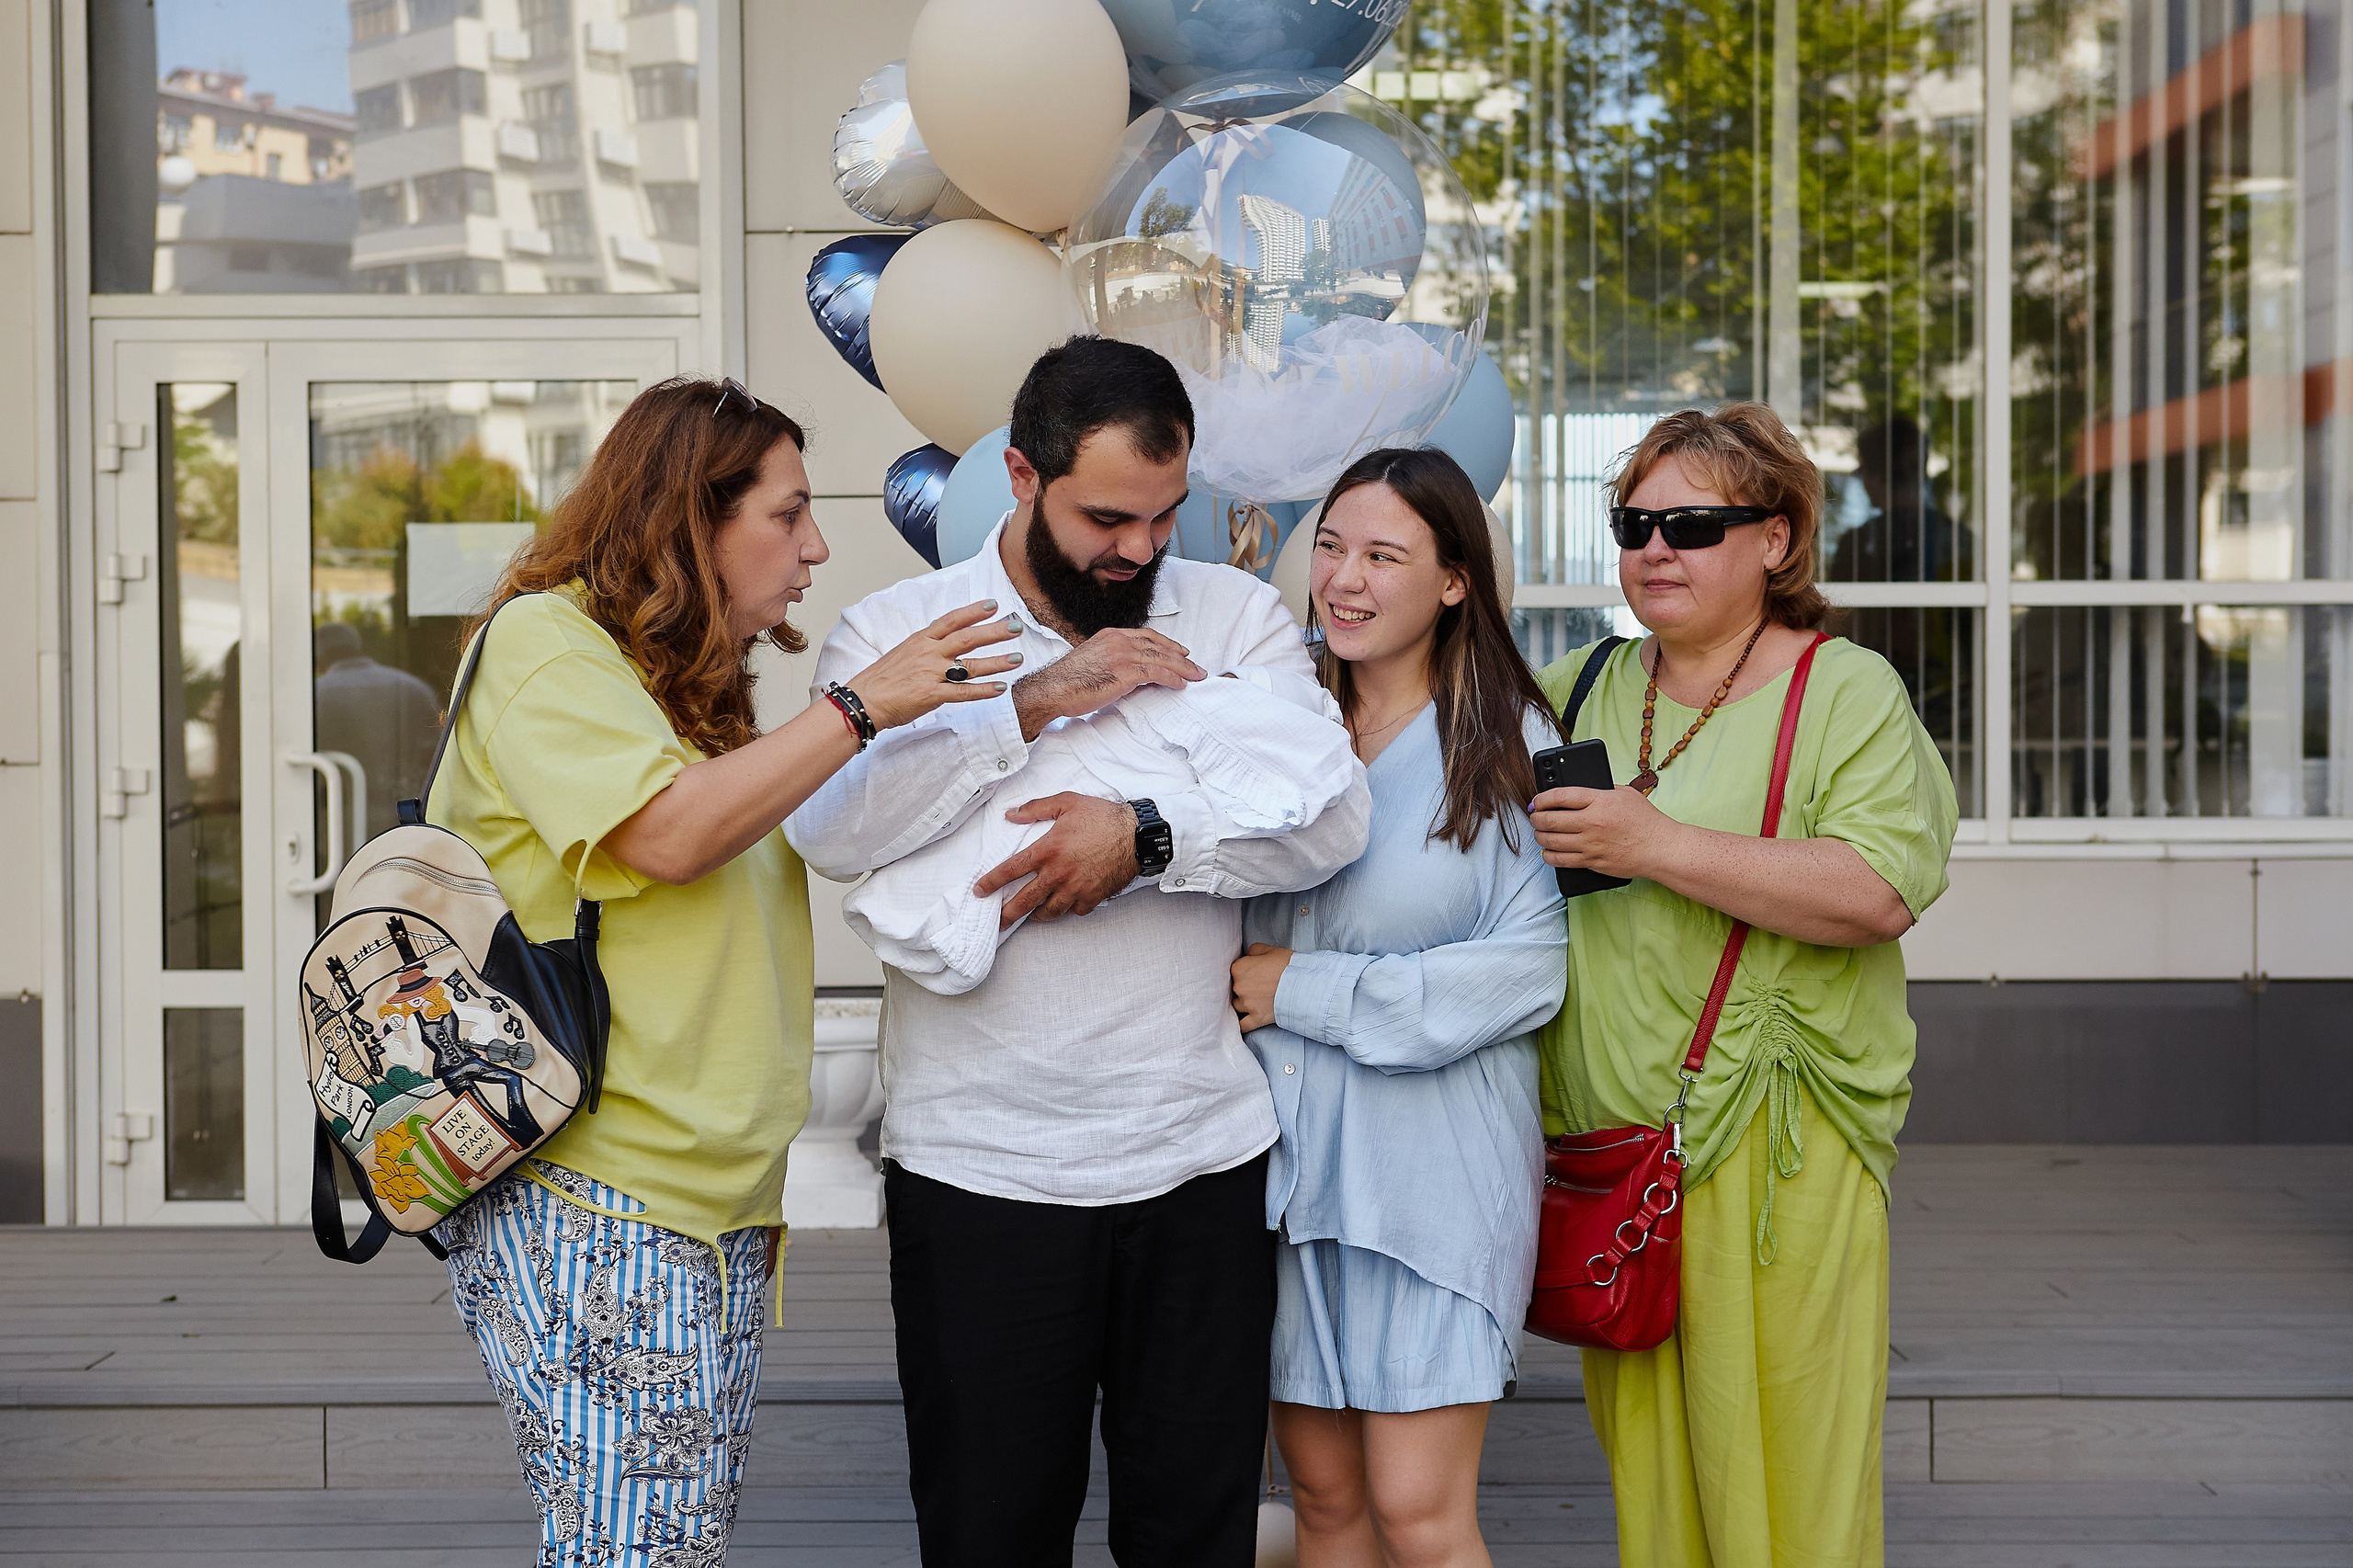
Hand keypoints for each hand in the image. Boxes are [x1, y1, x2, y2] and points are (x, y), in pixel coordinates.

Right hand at [841, 602, 1024, 730]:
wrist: (862, 700)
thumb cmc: (881, 679)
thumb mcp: (903, 652)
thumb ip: (926, 646)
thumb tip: (945, 643)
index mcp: (920, 640)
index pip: (951, 620)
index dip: (973, 611)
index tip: (993, 605)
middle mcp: (928, 653)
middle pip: (967, 638)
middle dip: (994, 631)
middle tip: (1016, 626)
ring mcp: (931, 674)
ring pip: (970, 665)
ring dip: (996, 661)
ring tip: (1017, 657)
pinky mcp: (932, 695)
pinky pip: (963, 692)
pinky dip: (983, 690)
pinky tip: (1000, 687)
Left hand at [974, 795, 1140, 926]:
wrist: (1137, 835)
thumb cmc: (1103, 817)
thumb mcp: (1067, 803)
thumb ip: (1036, 808)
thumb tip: (1012, 814)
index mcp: (1048, 850)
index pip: (1012, 869)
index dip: (992, 881)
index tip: (980, 891)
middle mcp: (1059, 874)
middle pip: (1025, 900)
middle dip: (1008, 914)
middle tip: (998, 922)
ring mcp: (1076, 888)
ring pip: (1050, 911)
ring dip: (1037, 915)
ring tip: (1030, 916)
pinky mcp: (1093, 897)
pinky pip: (1075, 911)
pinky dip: (1068, 910)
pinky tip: (1065, 905)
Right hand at [1012, 627, 1204, 740]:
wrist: (1053, 689)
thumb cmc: (1068, 681)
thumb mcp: (1094, 662)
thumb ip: (1115, 662)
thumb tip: (1135, 675)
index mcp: (1110, 635)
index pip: (1147, 636)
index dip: (1167, 643)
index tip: (1180, 651)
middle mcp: (1118, 641)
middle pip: (1158, 646)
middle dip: (1181, 657)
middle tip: (1196, 666)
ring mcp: (1122, 655)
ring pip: (1161, 658)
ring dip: (1182, 668)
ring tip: (1196, 676)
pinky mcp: (1124, 672)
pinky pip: (1156, 673)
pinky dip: (1172, 678)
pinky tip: (1180, 684)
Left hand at [1230, 943, 1290, 1032]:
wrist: (1303, 985)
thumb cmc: (1288, 966)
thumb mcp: (1271, 950)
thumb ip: (1255, 951)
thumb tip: (1250, 955)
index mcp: (1240, 968)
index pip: (1235, 969)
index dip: (1245, 970)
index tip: (1255, 972)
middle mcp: (1239, 986)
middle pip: (1234, 988)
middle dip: (1245, 986)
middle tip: (1259, 985)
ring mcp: (1247, 1004)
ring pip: (1238, 1005)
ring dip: (1245, 1003)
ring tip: (1257, 1000)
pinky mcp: (1256, 1018)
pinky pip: (1243, 1025)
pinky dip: (1241, 1024)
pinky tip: (1242, 1023)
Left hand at [1528, 784, 1683, 880]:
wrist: (1661, 848)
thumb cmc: (1647, 821)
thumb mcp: (1625, 794)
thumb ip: (1601, 791)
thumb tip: (1578, 793)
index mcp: (1600, 801)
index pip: (1560, 796)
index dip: (1542, 798)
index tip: (1536, 800)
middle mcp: (1592, 823)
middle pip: (1550, 819)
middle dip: (1536, 818)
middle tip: (1534, 816)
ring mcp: (1591, 844)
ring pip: (1551, 841)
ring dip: (1539, 836)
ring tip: (1539, 832)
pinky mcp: (1592, 862)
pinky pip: (1561, 861)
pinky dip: (1549, 856)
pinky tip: (1548, 851)